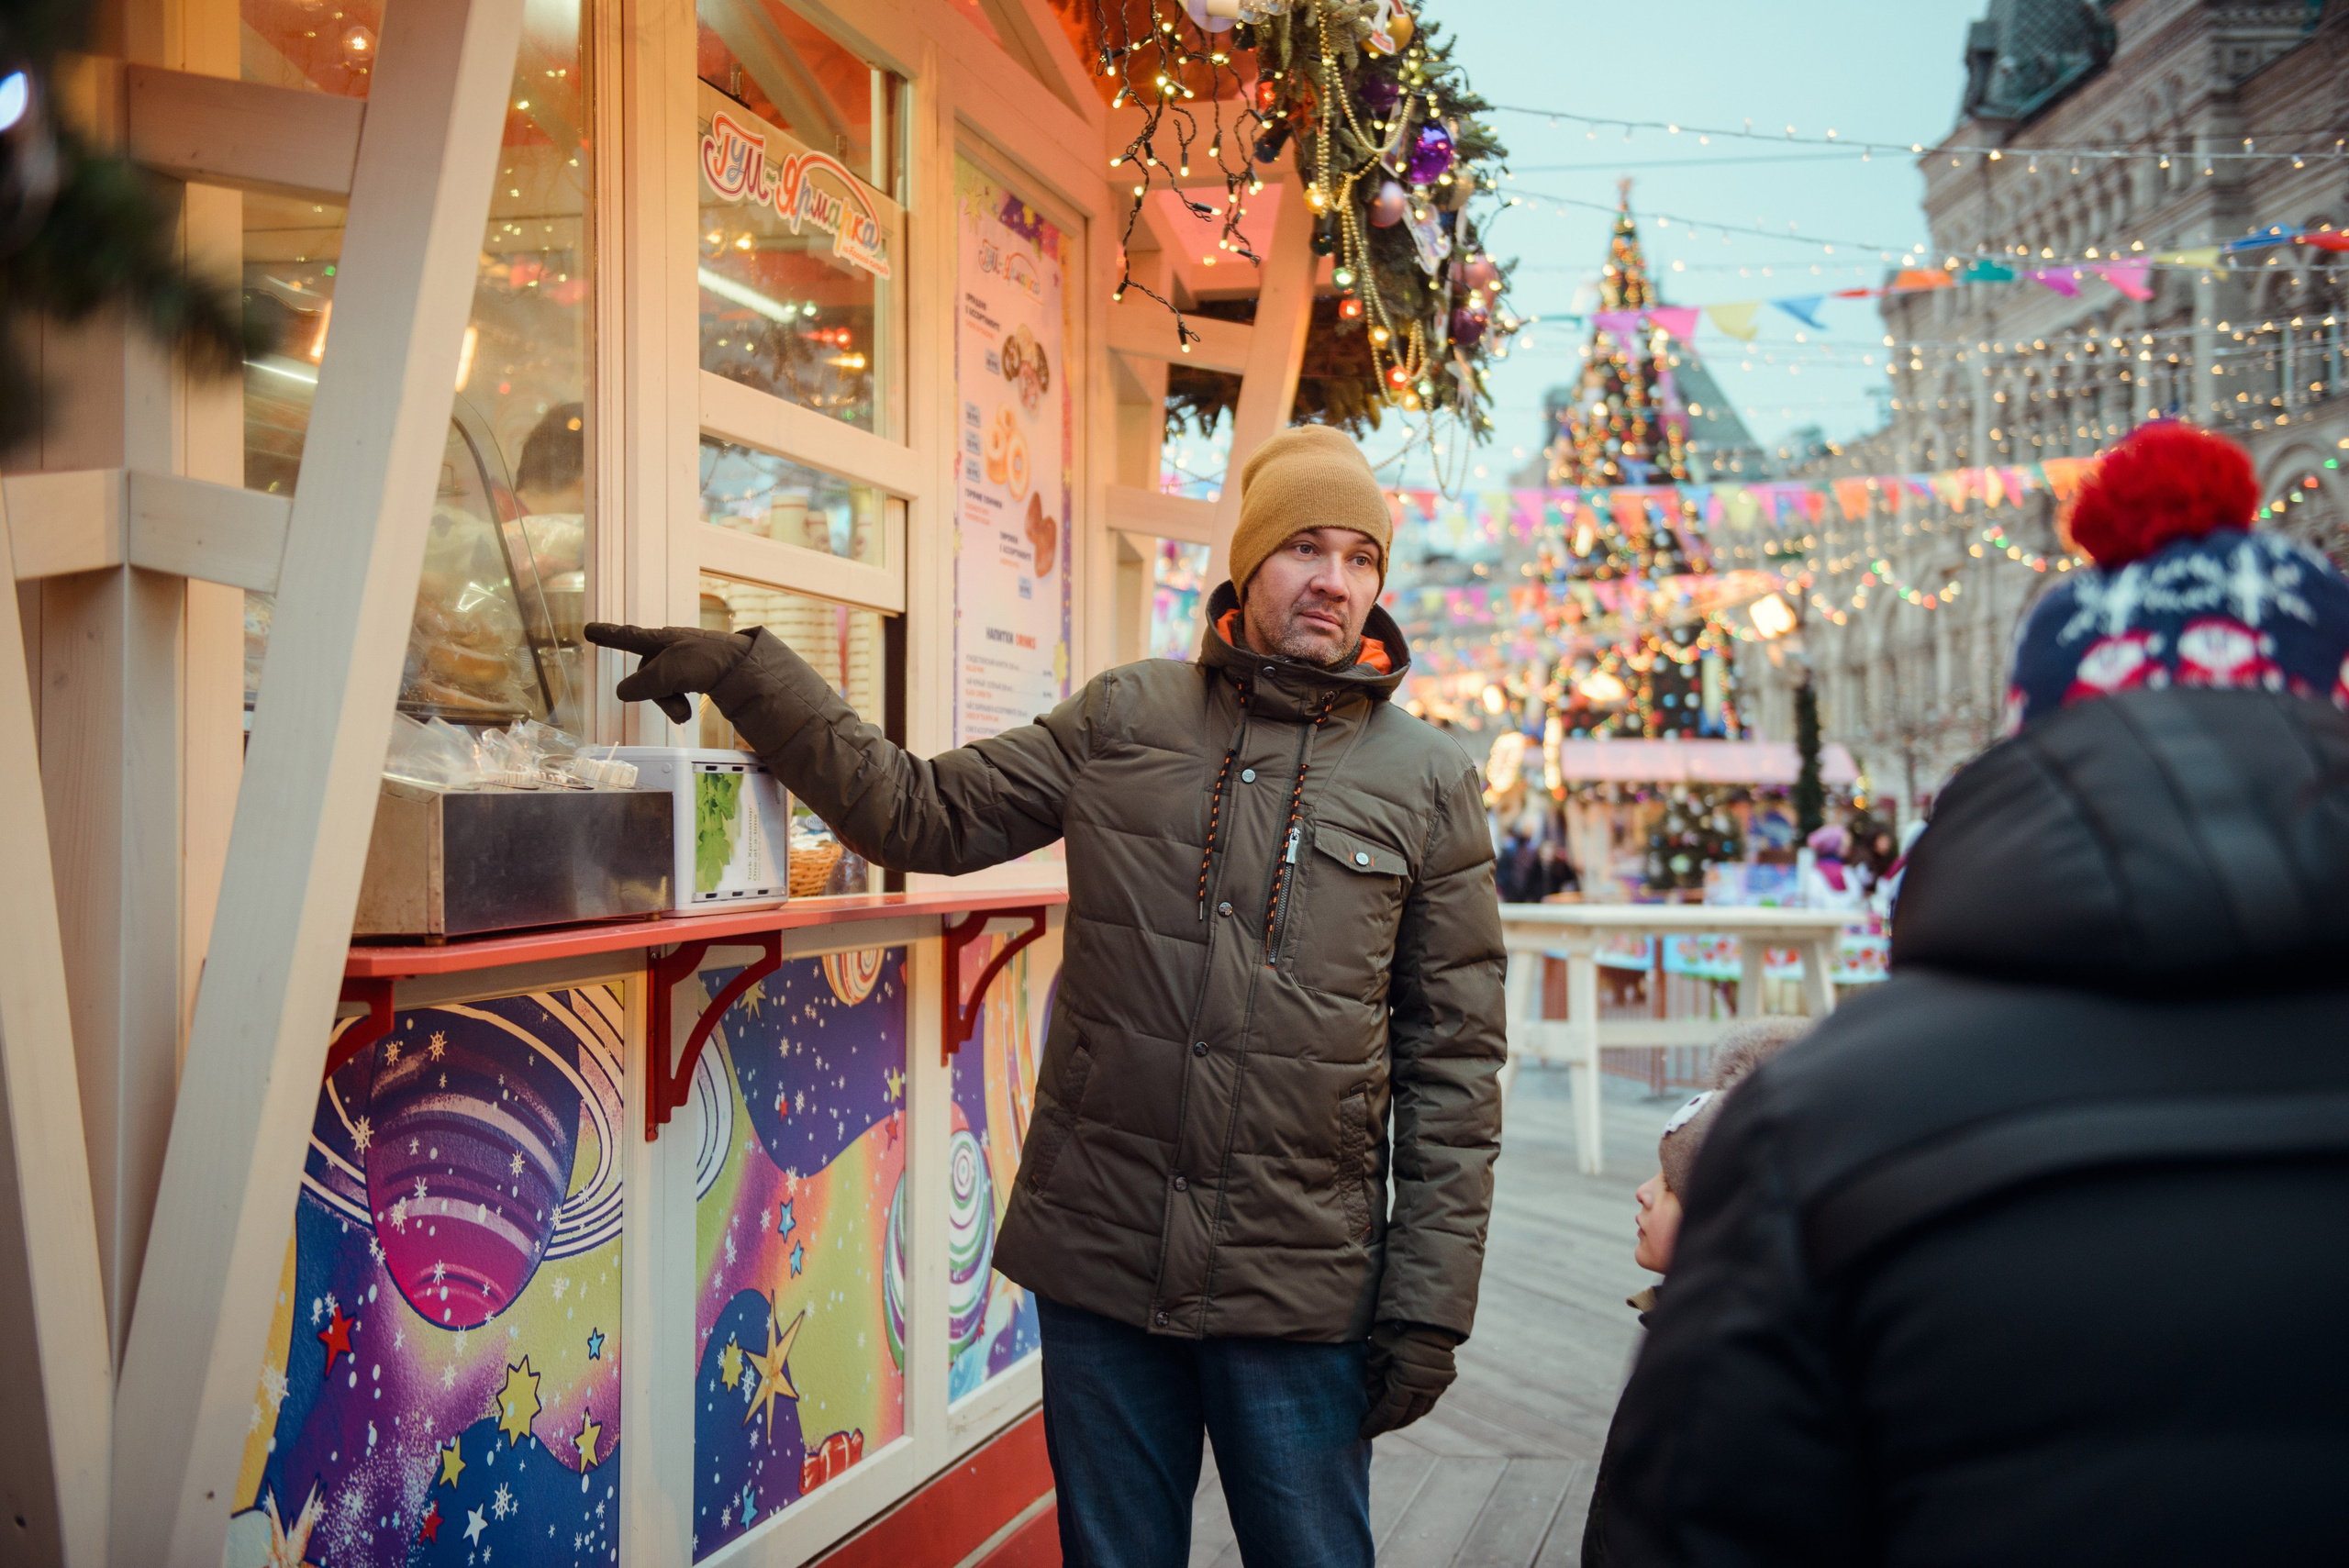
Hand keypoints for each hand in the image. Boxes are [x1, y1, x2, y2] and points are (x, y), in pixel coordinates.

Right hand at [584, 623, 752, 725]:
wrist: (747, 669)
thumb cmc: (708, 661)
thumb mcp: (668, 671)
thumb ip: (642, 682)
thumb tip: (624, 691)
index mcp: (660, 639)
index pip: (627, 636)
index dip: (607, 635)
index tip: (589, 630)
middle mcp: (670, 648)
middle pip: (645, 673)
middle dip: (654, 694)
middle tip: (674, 707)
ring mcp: (686, 662)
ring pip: (662, 687)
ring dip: (669, 704)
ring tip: (685, 714)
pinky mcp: (700, 675)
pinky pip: (678, 692)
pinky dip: (680, 704)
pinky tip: (690, 711)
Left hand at [1359, 1320, 1459, 1438]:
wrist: (1427, 1314)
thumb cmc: (1396, 1330)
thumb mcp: (1378, 1355)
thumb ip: (1374, 1382)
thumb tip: (1372, 1402)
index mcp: (1406, 1384)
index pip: (1388, 1414)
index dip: (1374, 1425)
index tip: (1363, 1432)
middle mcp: (1426, 1389)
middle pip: (1405, 1417)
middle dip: (1388, 1424)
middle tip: (1373, 1426)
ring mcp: (1438, 1385)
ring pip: (1419, 1411)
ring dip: (1403, 1417)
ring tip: (1388, 1419)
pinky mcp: (1445, 1380)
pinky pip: (1429, 1401)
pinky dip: (1416, 1407)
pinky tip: (1406, 1406)